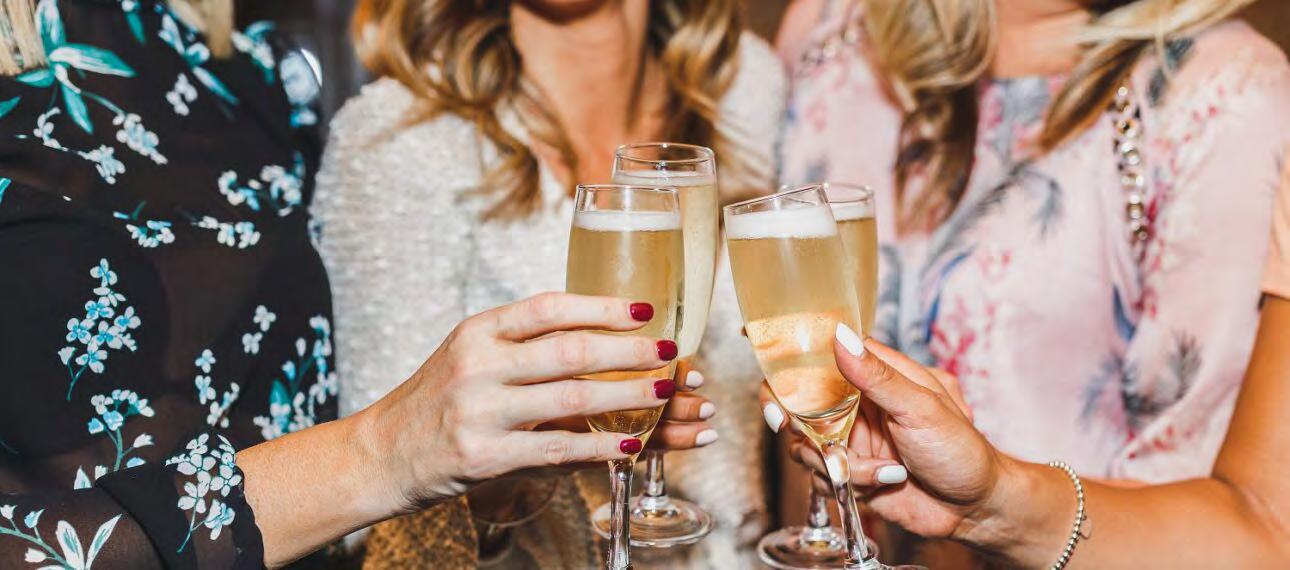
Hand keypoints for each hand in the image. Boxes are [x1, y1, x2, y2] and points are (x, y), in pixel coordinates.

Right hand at [353, 292, 684, 513]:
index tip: (644, 310)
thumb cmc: (436, 401)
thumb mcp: (468, 355)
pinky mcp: (485, 456)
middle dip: (628, 351)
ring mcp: (480, 412)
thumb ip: (521, 345)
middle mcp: (478, 366)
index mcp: (478, 332)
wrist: (381, 453)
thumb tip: (597, 334)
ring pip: (570, 398)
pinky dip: (598, 446)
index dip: (601, 307)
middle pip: (568, 351)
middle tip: (668, 353)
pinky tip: (629, 443)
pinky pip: (555, 448)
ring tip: (664, 392)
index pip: (548, 308)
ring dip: (626, 395)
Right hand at [761, 326, 1004, 539]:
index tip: (759, 346)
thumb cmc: (963, 451)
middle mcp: (857, 403)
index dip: (791, 349)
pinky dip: (849, 482)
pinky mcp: (848, 471)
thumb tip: (841, 337)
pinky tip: (886, 481)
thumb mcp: (922, 407)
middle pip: (799, 397)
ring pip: (806, 442)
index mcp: (878, 375)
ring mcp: (851, 438)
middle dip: (789, 414)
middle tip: (787, 424)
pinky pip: (821, 474)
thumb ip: (877, 374)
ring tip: (883, 469)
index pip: (826, 350)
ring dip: (837, 460)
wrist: (974, 510)